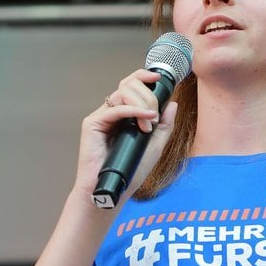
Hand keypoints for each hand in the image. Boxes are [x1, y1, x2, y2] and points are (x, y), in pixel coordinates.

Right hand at [75, 70, 178, 199]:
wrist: (112, 189)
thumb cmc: (131, 171)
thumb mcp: (155, 146)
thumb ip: (164, 125)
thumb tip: (172, 104)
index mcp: (124, 114)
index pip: (131, 86)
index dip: (143, 77)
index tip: (160, 78)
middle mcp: (112, 112)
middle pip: (128, 85)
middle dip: (148, 97)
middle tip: (154, 117)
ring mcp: (102, 116)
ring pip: (123, 92)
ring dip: (142, 105)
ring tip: (148, 126)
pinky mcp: (93, 124)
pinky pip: (116, 109)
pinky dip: (134, 110)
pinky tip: (146, 119)